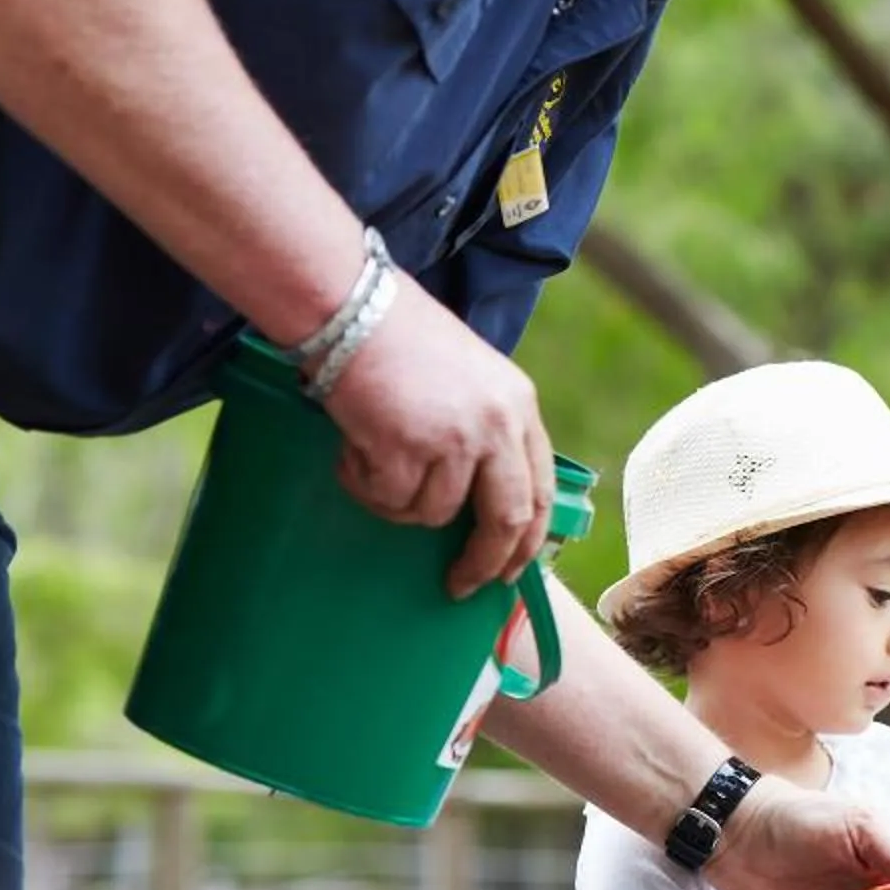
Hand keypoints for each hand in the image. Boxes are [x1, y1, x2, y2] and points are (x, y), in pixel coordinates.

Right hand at [315, 270, 556, 599]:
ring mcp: (456, 438)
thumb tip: (477, 499)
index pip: (540, 491)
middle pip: (507, 520)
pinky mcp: (409, 447)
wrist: (349, 304)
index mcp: (518, 407)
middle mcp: (498, 425)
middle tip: (460, 585)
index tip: (510, 570)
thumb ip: (484, 431)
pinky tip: (352, 450)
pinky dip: (366, 487)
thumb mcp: (466, 380)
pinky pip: (391, 499)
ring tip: (371, 462)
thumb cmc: (396, 339)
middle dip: (486, 563)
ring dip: (398, 504)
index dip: (526, 539)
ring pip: (435, 513)